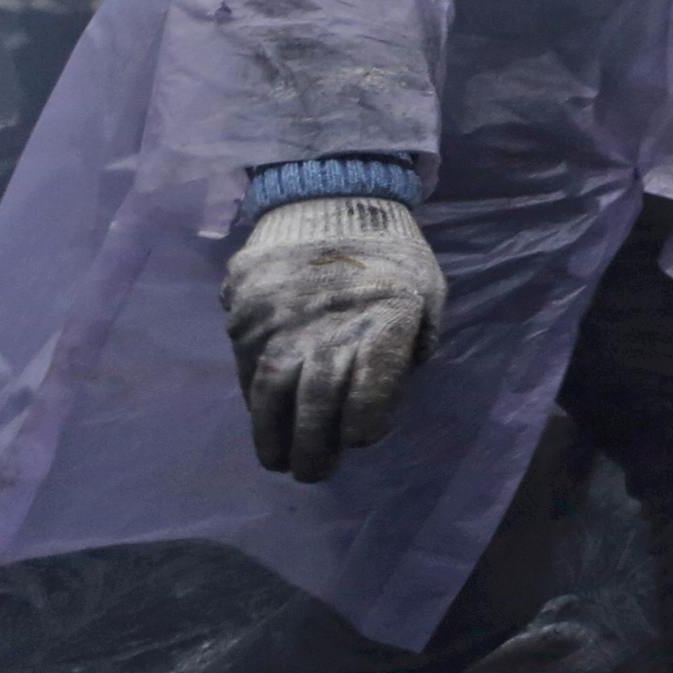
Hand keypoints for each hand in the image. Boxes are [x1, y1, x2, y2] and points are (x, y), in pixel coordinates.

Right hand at [221, 196, 445, 482]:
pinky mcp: (246, 315)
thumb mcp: (426, 292)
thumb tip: (395, 387)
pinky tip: (263, 418)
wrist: (329, 198)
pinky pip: (246, 367)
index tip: (360, 440)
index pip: (373, 387)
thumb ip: (414, 340)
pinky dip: (254, 399)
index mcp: (386, 320)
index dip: (366, 422)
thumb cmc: (390, 254)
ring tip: (278, 462)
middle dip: (315, 447)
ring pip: (270, 391)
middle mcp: (328, 326)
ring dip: (273, 434)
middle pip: (317, 401)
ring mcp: (280, 321)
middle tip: (314, 474)